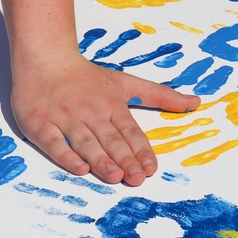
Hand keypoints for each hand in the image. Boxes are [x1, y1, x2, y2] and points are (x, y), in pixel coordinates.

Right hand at [11, 47, 199, 186]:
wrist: (45, 58)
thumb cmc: (86, 76)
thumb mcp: (125, 82)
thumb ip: (160, 95)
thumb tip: (196, 102)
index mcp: (111, 104)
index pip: (130, 131)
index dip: (141, 151)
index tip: (151, 168)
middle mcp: (90, 112)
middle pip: (110, 139)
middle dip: (125, 159)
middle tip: (137, 179)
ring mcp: (65, 118)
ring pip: (85, 142)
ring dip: (100, 160)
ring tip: (115, 176)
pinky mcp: (42, 124)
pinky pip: (54, 143)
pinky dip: (66, 156)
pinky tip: (79, 168)